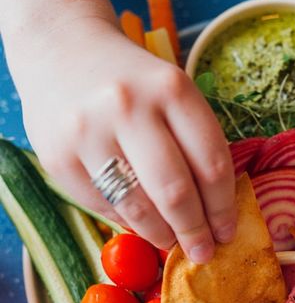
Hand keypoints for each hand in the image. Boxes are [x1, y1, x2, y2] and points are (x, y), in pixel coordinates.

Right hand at [9, 17, 236, 262]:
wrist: (62, 50)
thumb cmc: (132, 81)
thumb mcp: (172, 93)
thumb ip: (193, 143)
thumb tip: (213, 214)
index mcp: (171, 88)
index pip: (212, 164)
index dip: (225, 207)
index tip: (228, 231)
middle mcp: (129, 107)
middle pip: (176, 192)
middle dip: (195, 233)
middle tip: (203, 252)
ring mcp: (89, 132)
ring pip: (138, 208)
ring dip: (162, 235)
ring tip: (171, 241)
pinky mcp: (58, 157)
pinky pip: (102, 206)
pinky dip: (126, 221)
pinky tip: (137, 220)